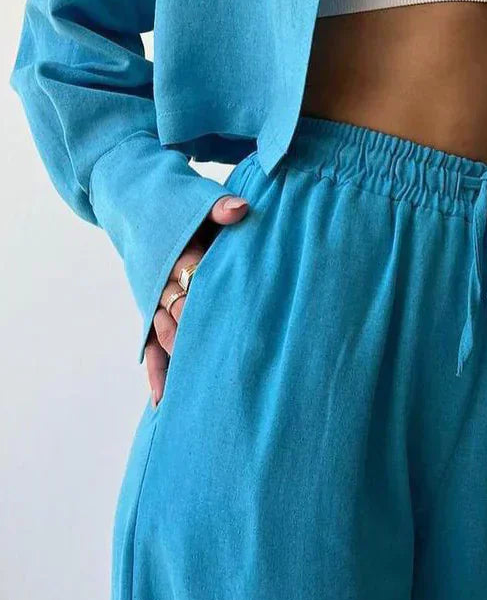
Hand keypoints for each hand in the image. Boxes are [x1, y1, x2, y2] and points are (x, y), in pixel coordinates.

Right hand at [144, 193, 249, 406]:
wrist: (133, 199)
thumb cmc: (176, 200)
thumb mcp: (197, 198)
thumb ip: (218, 207)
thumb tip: (240, 210)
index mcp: (178, 254)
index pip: (199, 285)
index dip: (215, 307)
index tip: (236, 330)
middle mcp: (163, 282)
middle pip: (183, 318)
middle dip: (201, 344)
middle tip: (225, 375)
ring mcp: (154, 299)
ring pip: (166, 337)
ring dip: (181, 363)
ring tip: (198, 396)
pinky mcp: (150, 310)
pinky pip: (151, 345)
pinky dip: (157, 373)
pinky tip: (163, 401)